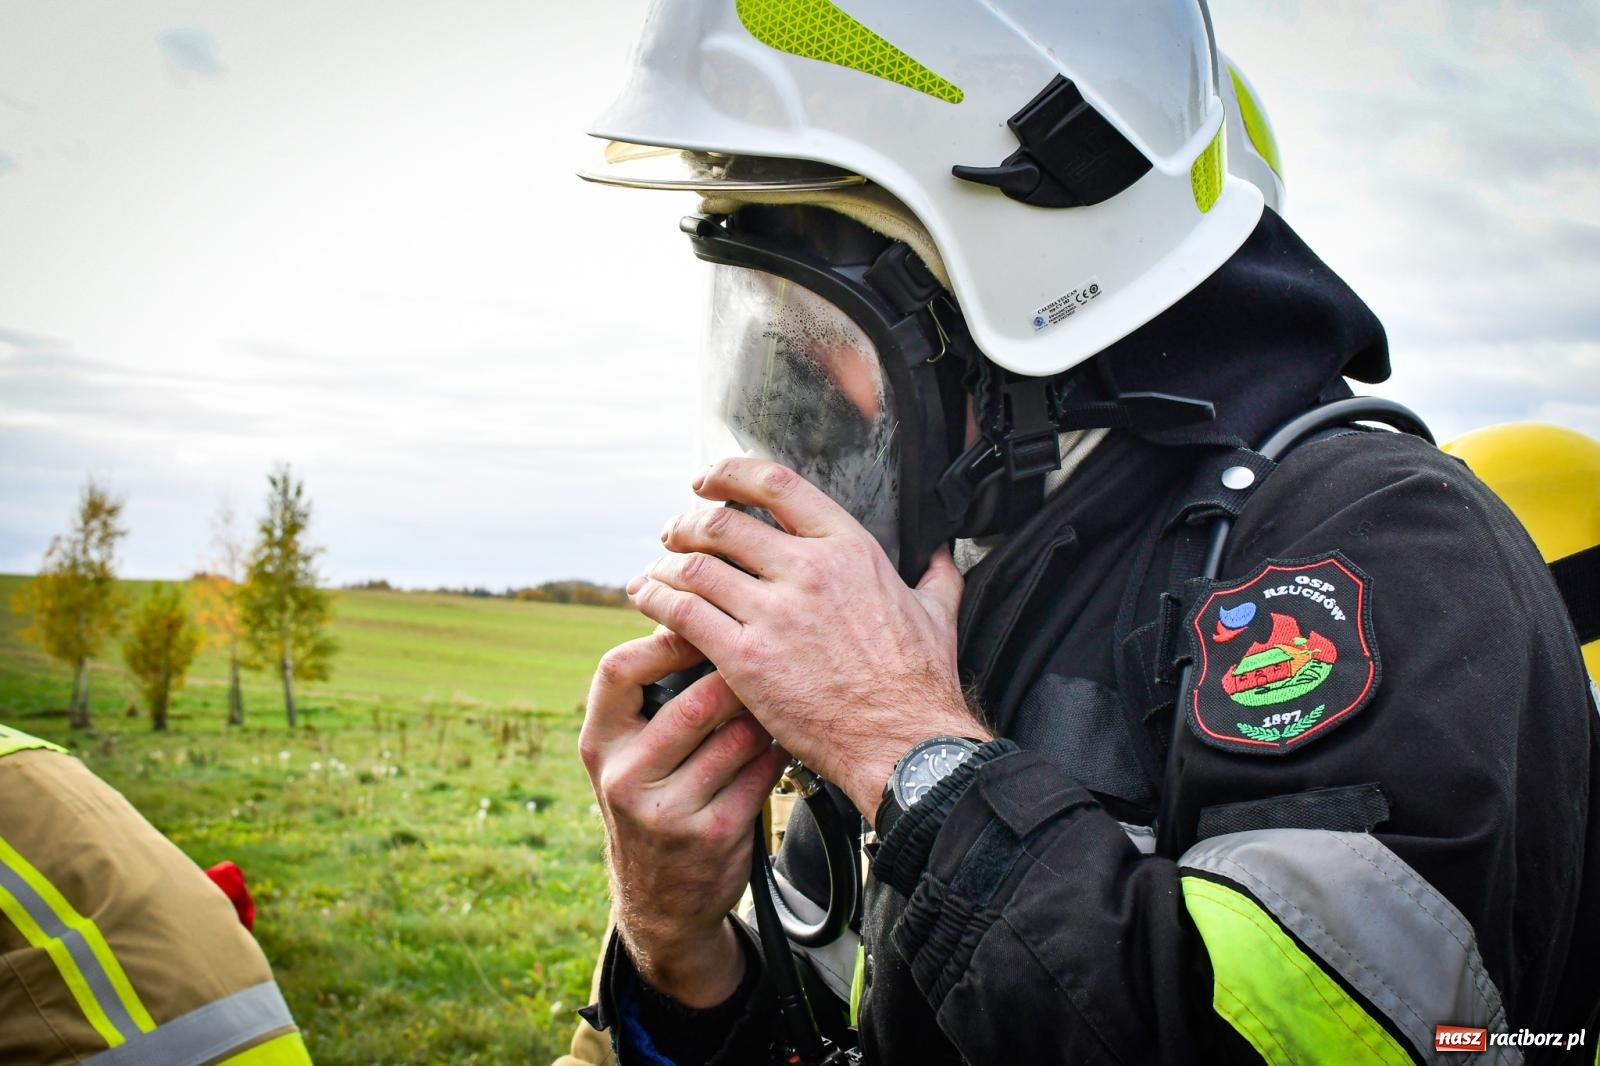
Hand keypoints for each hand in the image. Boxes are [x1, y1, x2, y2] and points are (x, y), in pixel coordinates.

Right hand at [578, 627, 787, 1005]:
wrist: (661, 901)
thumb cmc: (653, 801)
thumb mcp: (627, 756)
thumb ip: (648, 700)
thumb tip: (697, 618)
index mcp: (599, 743)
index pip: (618, 669)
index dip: (663, 639)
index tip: (700, 623)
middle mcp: (624, 776)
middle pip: (693, 702)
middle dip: (736, 677)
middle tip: (766, 656)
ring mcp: (668, 810)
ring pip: (735, 736)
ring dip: (763, 713)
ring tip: (779, 696)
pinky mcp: (712, 834)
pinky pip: (760, 771)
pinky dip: (777, 750)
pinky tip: (783, 740)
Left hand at [628, 457, 989, 816]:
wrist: (905, 742)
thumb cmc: (921, 682)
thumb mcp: (937, 613)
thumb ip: (936, 576)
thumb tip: (942, 555)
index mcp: (849, 548)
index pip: (777, 485)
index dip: (731, 474)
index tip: (708, 481)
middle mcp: (808, 570)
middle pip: (723, 524)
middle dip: (688, 523)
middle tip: (674, 532)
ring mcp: (773, 614)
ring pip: (695, 566)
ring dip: (667, 564)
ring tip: (657, 570)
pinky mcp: (746, 659)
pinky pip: (683, 613)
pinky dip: (657, 599)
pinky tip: (647, 598)